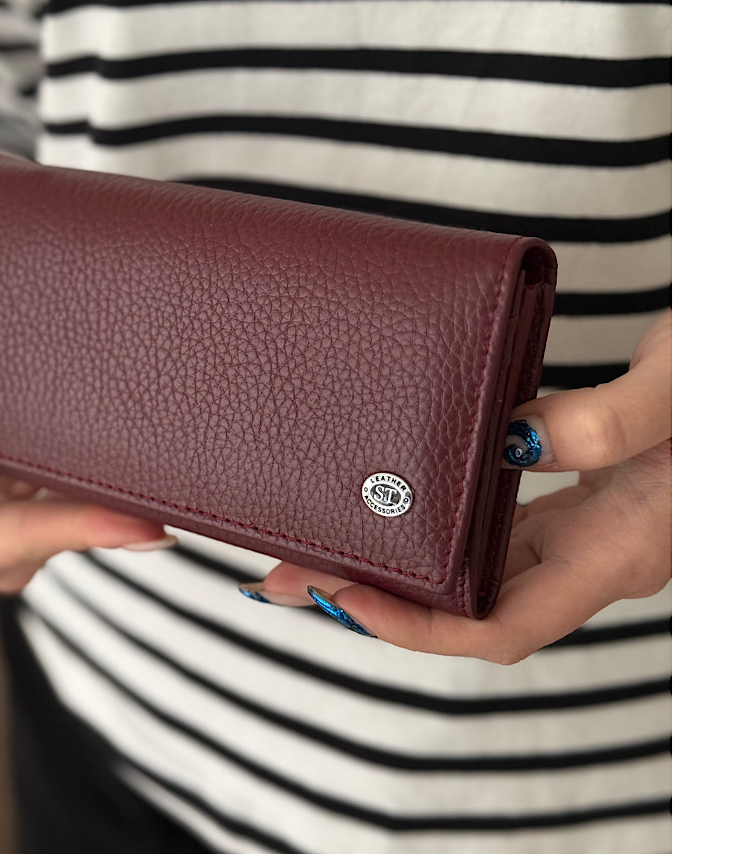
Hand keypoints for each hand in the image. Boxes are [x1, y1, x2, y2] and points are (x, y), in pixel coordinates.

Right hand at [0, 359, 174, 593]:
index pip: (23, 540)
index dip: (80, 532)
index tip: (139, 524)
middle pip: (70, 541)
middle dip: (122, 525)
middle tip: (179, 507)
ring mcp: (32, 534)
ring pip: (91, 525)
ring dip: (131, 509)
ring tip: (180, 486)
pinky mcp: (55, 508)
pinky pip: (95, 504)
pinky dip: (123, 491)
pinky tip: (160, 474)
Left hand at [249, 311, 670, 663]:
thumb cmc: (738, 375)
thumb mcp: (682, 392)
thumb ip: (606, 421)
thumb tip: (513, 440)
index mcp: (622, 548)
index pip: (503, 625)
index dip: (418, 628)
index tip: (343, 597)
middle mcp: (598, 551)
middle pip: (472, 606)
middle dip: (382, 597)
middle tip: (295, 573)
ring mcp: (589, 526)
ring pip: (480, 568)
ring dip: (404, 560)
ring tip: (326, 538)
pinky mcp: (584, 493)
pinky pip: (500, 525)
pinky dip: (444, 521)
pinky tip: (405, 496)